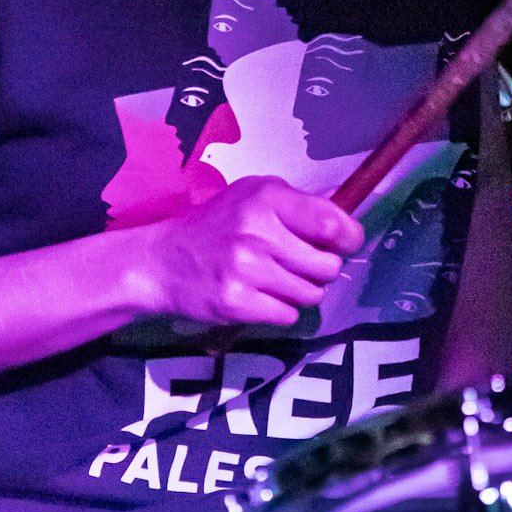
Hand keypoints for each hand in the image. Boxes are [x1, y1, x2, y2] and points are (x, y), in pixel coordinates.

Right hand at [139, 176, 363, 329]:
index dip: (348, 239)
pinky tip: (259, 296)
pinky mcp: (236, 302)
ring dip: (299, 292)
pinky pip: (287, 315)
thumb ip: (298, 206)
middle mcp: (258, 231)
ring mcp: (246, 269)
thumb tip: (347, 226)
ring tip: (274, 280)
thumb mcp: (253, 196)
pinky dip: (280, 310)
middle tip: (297, 265)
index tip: (343, 245)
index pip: (333, 224)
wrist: (162, 261)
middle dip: (320, 270)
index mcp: (267, 198)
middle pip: (328, 266)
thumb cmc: (217, 225)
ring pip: (310, 294)